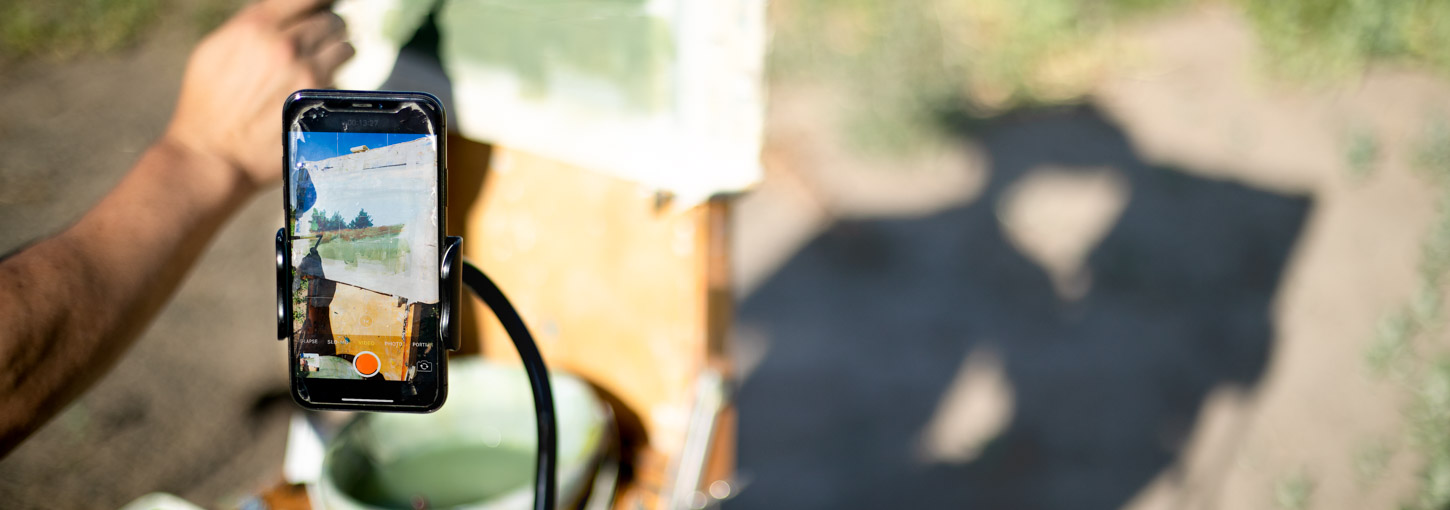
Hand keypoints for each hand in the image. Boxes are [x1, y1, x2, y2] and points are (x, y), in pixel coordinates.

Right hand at [164, 0, 352, 191]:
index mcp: (257, 26)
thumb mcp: (215, 50)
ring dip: (336, 56)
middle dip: (327, 31)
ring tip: (318, 68)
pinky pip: (342, 83)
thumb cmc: (208, 104)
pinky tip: (311, 97)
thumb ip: (253, 25)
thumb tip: (287, 13)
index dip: (320, 3)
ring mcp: (309, 75)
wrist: (213, 156)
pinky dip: (332, 86)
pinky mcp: (322, 102)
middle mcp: (287, 45)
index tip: (323, 7)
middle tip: (318, 43)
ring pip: (345, 49)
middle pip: (332, 21)